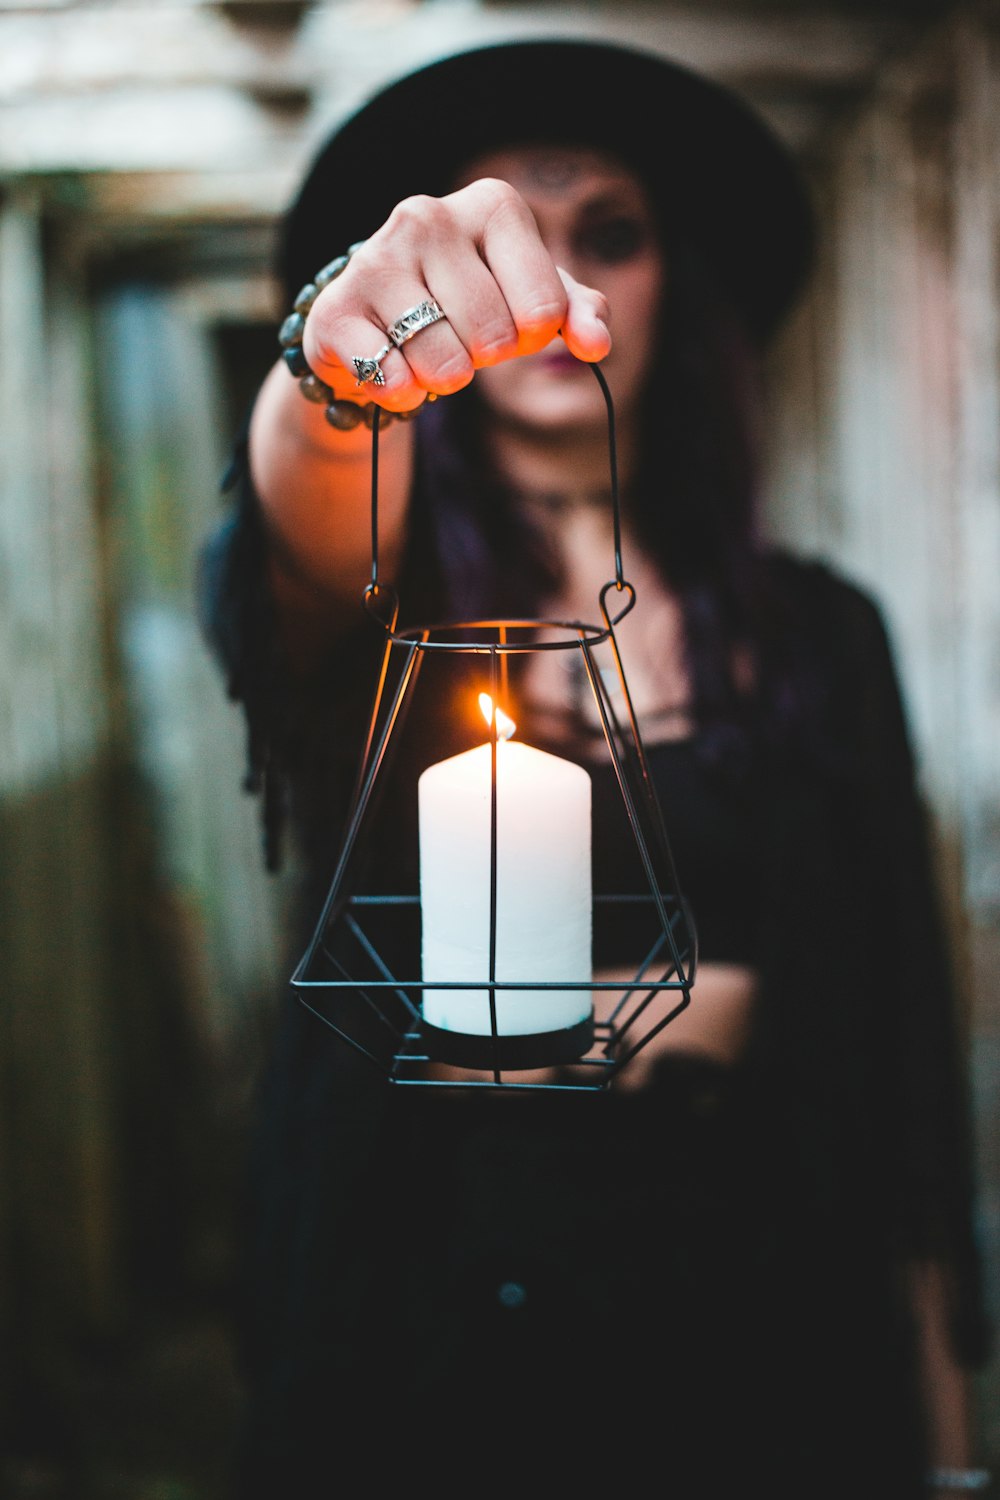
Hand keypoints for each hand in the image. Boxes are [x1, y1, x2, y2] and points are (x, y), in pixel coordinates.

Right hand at [301, 177, 611, 409]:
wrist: (375, 323)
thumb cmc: (466, 303)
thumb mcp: (530, 300)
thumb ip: (577, 313)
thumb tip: (596, 343)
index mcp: (492, 206)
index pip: (544, 309)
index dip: (530, 336)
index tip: (509, 321)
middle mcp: (428, 215)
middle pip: (494, 338)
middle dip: (483, 358)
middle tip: (459, 337)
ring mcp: (375, 257)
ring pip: (445, 363)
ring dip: (442, 379)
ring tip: (424, 352)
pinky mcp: (336, 308)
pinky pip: (393, 379)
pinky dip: (401, 394)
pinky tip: (390, 367)